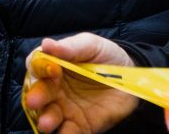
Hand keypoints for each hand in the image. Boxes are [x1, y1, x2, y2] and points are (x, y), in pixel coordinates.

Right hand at [23, 34, 138, 132]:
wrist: (133, 77)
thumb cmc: (107, 56)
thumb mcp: (91, 45)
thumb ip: (70, 47)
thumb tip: (46, 44)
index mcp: (55, 66)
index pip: (38, 67)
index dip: (39, 68)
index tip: (51, 69)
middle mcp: (55, 89)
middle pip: (38, 93)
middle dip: (35, 98)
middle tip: (34, 101)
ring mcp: (65, 109)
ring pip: (48, 116)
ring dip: (45, 120)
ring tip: (47, 123)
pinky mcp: (78, 126)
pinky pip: (67, 133)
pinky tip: (64, 133)